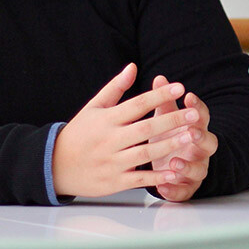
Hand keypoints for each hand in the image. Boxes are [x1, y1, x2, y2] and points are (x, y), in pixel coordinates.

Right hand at [52, 63, 202, 197]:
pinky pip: (139, 179)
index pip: (137, 104)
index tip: (179, 87)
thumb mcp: (93, 107)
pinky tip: (175, 171)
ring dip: (169, 146)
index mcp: (107, 119)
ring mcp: (112, 162)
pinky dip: (157, 177)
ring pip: (145, 153)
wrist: (54, 166)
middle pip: (146, 129)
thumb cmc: (78, 133)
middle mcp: (110, 140)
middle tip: (194, 114)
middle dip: (172, 121)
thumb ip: (115, 88)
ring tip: (191, 137)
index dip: (158, 96)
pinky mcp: (114, 182)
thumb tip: (133, 66)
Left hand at [148, 75, 217, 201]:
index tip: (188, 97)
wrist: (171, 167)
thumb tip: (160, 79)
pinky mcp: (187, 188)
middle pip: (209, 143)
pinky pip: (184, 191)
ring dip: (188, 166)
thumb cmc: (169, 138)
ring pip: (199, 169)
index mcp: (196, 130)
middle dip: (201, 137)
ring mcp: (196, 169)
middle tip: (191, 132)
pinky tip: (164, 187)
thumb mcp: (166, 119)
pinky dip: (175, 190)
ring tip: (174, 162)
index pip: (202, 117)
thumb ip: (164, 101)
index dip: (197, 107)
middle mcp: (200, 150)